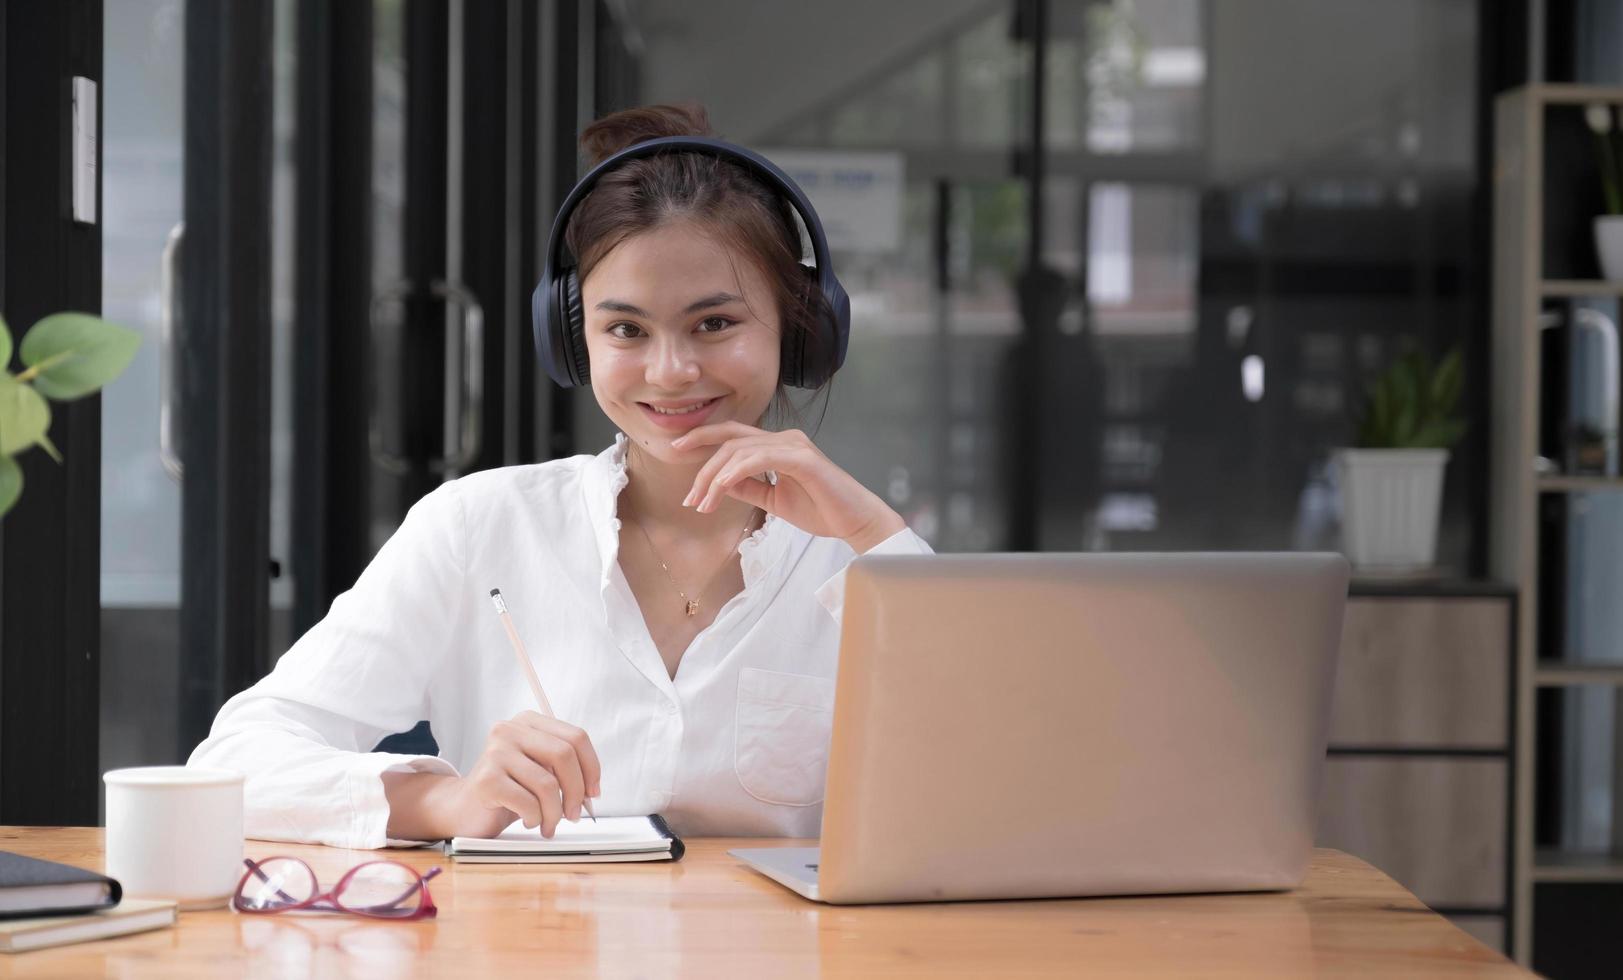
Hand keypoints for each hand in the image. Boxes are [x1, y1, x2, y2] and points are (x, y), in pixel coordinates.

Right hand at [424, 712, 601, 839]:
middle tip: (574, 814)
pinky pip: (528, 803)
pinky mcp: (486, 779)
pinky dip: (535, 818)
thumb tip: (592, 788)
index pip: (576, 737)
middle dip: (576, 791)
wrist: (465, 809)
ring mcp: (496, 752)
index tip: (593, 792)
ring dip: (555, 813)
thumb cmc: (508, 791)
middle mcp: (510, 730)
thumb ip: (564, 769)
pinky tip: (528, 821)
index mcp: (529, 722)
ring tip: (548, 824)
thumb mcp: (540, 770)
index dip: (591, 767)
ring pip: (548, 784)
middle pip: (565, 755)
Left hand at [672, 422, 905, 552]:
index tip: (677, 451)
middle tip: (689, 497)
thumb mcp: (774, 500)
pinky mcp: (803, 459)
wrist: (856, 522)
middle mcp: (785, 439)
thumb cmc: (822, 511)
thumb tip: (720, 483)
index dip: (703, 438)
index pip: (733, 435)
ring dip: (715, 478)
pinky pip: (760, 459)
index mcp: (778, 446)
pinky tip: (721, 489)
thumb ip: (749, 487)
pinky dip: (736, 472)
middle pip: (731, 439)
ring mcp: (794, 446)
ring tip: (702, 504)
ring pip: (740, 451)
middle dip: (702, 465)